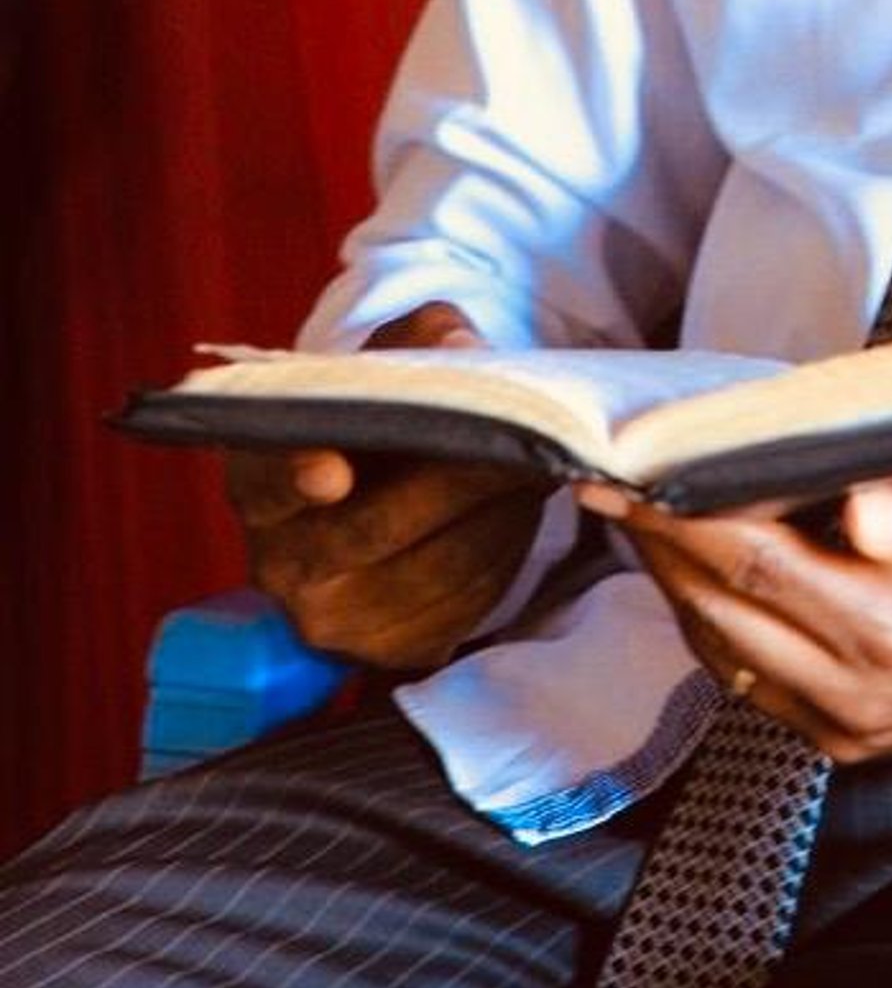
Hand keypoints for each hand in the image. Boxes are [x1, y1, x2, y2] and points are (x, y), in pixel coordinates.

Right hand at [225, 300, 550, 669]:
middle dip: (457, 477)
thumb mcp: (387, 361)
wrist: (385, 495)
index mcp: (258, 483)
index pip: (268, 485)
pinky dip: (507, 548)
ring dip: (500, 512)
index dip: (296, 475)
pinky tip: (520, 507)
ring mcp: (338, 620)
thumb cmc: (379, 420)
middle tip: (517, 437)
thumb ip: (420, 337)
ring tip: (537, 462)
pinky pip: (469, 601)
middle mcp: (283, 564)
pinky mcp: (397, 650)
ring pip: (439, 565)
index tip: (331, 470)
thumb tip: (462, 343)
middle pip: (379, 526)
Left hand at [578, 459, 891, 761]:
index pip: (754, 564)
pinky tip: (711, 576)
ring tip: (651, 519)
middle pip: (721, 611)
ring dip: (680, 586)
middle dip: (659, 545)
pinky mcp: (850, 741)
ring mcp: (850, 728)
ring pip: (726, 653)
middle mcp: (860, 692)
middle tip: (614, 483)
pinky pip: (755, 685)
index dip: (680, 517)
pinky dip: (720, 627)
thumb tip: (862, 508)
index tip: (626, 474)